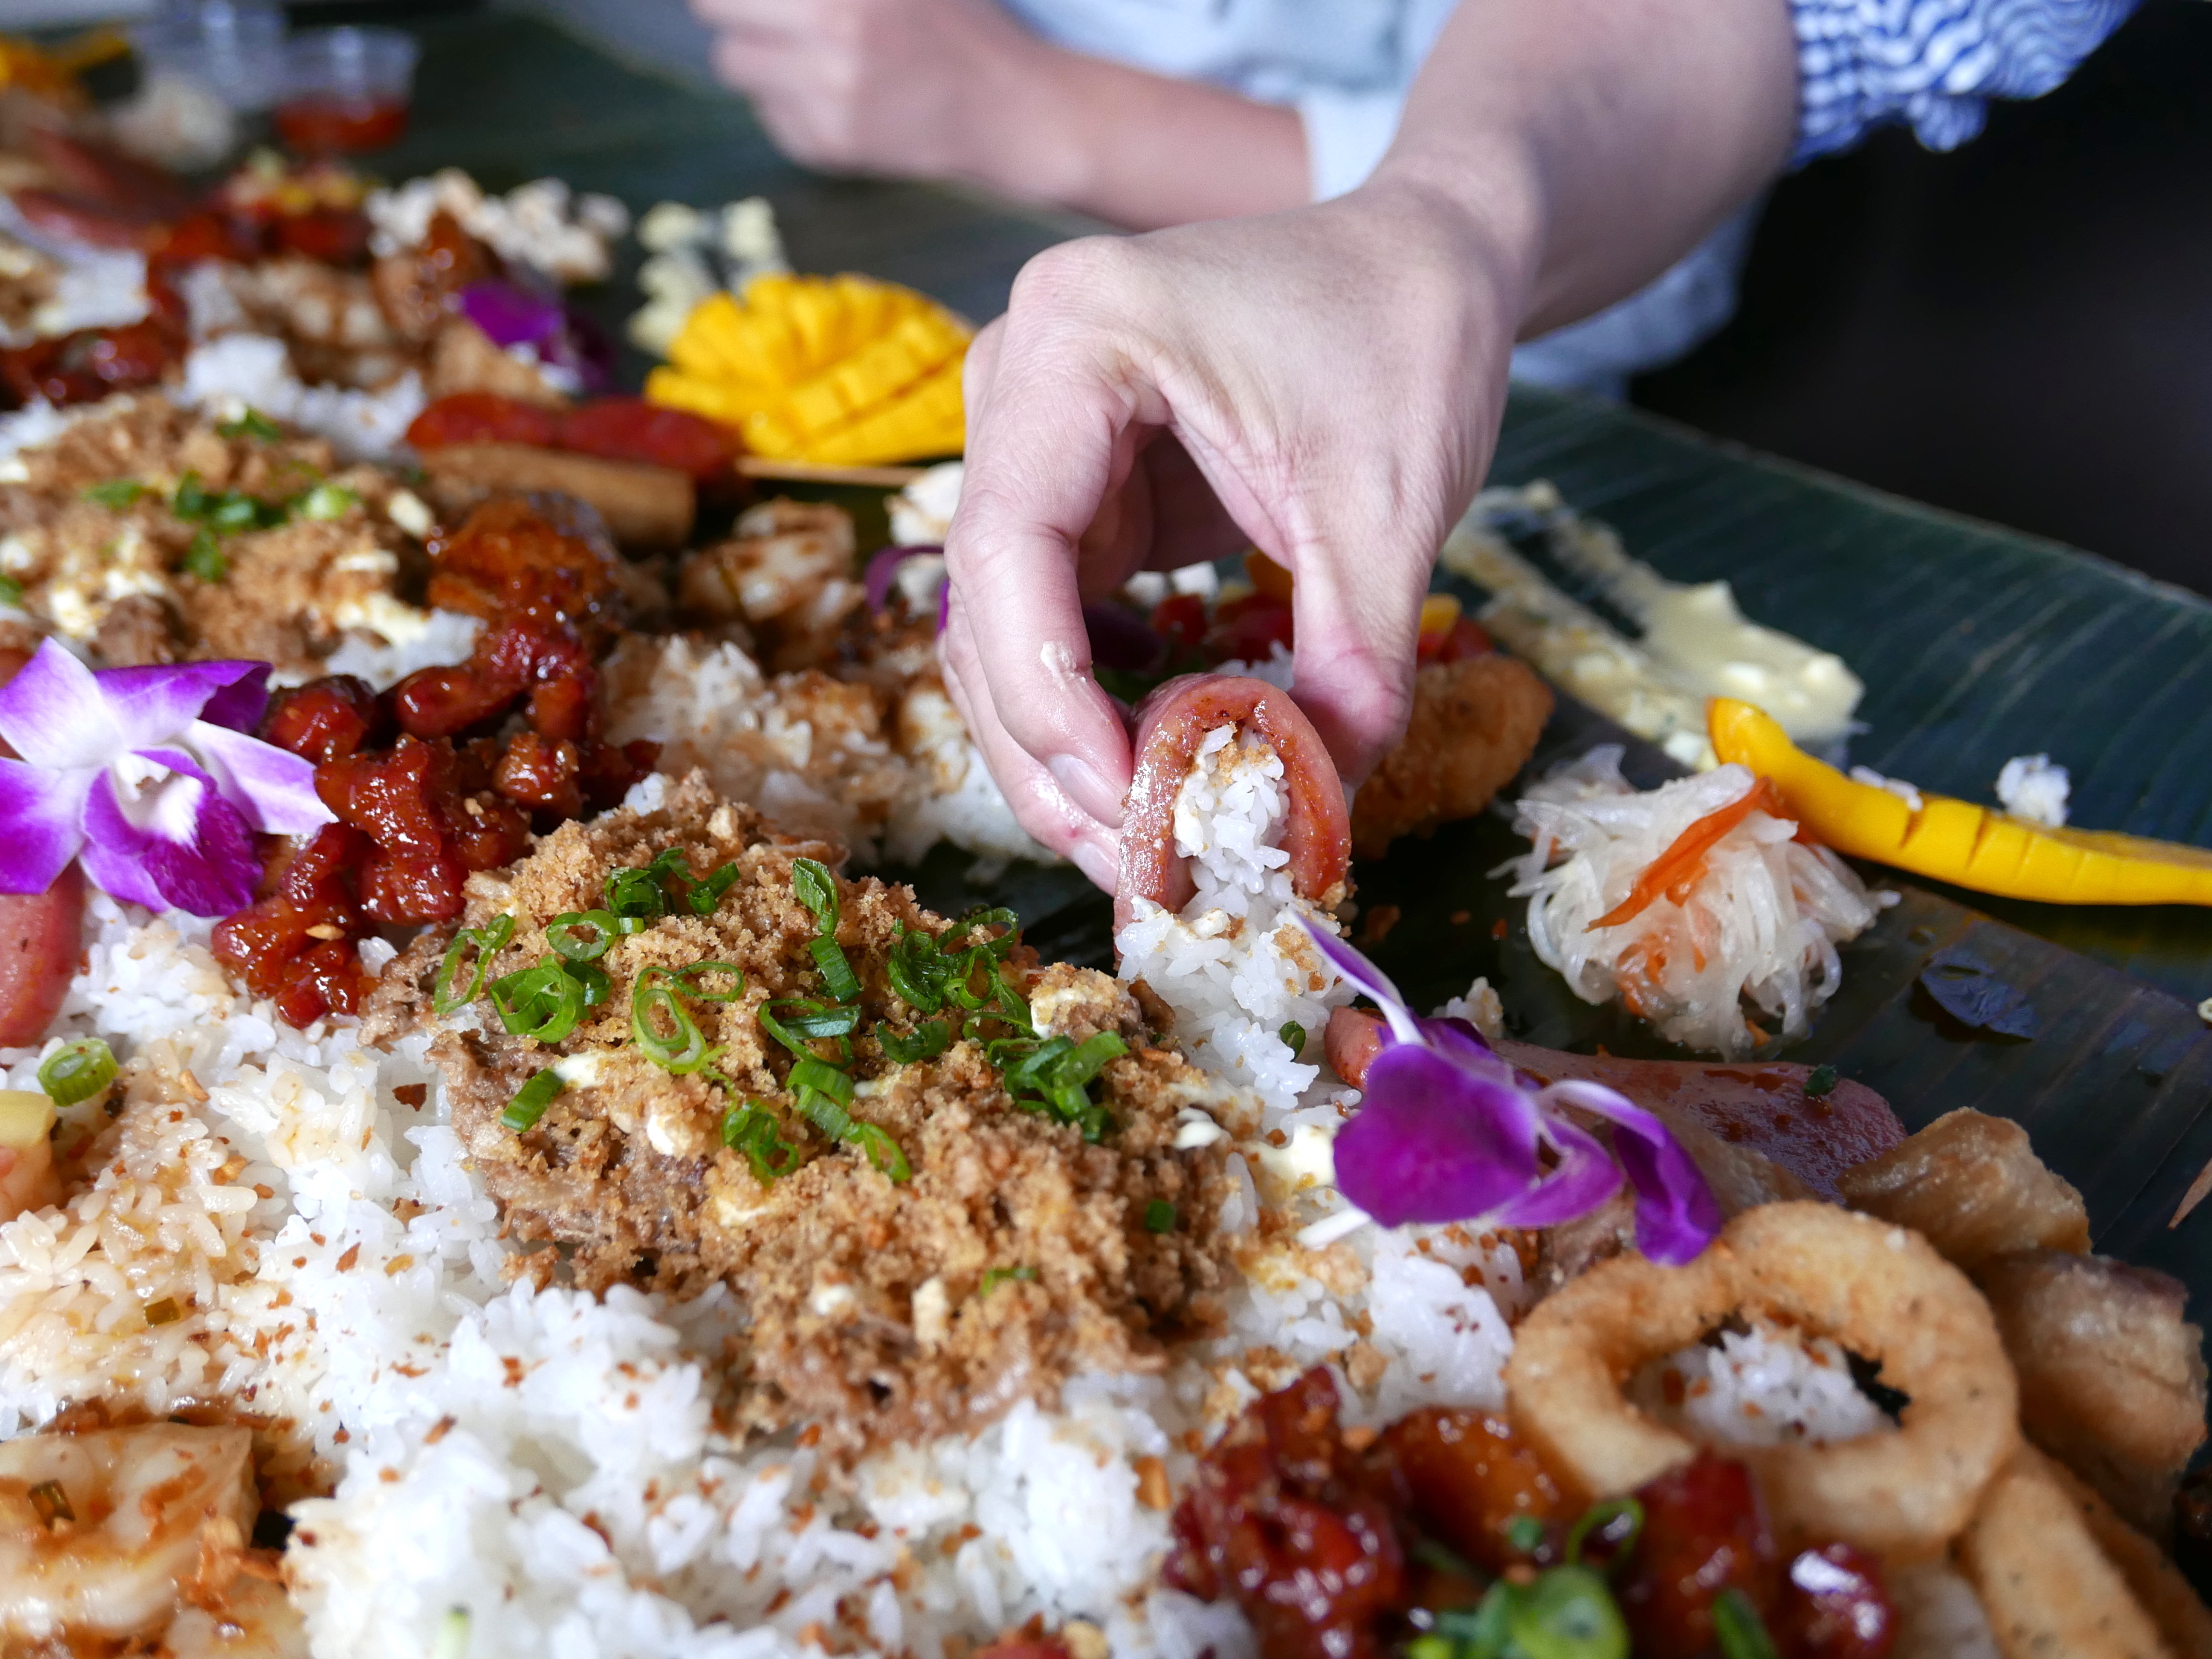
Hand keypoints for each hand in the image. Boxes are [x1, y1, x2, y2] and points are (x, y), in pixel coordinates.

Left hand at [691, 0, 1042, 179]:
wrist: (1004, 108)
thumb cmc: (951, 23)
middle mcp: (831, 32)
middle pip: (714, 9)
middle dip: (733, 7)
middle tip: (765, 12)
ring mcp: (826, 95)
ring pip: (733, 65)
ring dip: (756, 54)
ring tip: (805, 53)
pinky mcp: (828, 146)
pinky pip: (768, 114)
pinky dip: (788, 102)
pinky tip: (836, 95)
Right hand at [940, 179, 1538, 888]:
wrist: (1425, 259)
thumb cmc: (1409, 332)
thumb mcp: (1394, 501)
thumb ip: (1351, 662)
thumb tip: (1311, 811)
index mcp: (1075, 337)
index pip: (1006, 546)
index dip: (1048, 697)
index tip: (1131, 805)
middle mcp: (1018, 383)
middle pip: (984, 608)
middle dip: (1053, 755)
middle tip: (1140, 868)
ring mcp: (1033, 443)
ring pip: (1000, 636)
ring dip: (1061, 754)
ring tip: (1149, 850)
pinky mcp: (1073, 496)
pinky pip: (1052, 627)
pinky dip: (1093, 713)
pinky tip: (1151, 783)